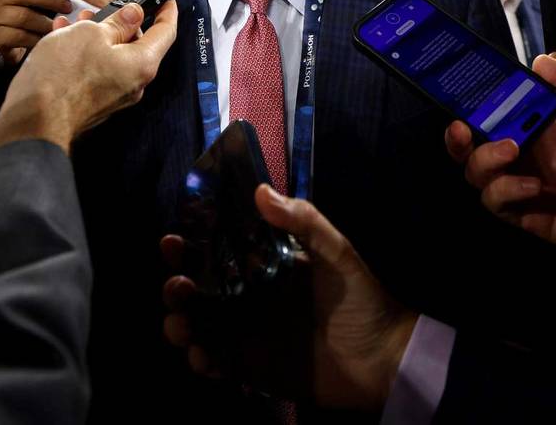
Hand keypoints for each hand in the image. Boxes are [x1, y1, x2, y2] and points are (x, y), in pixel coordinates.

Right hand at [0, 0, 177, 153]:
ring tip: (73, 23)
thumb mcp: (90, 33)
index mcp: (142, 64)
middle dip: (120, 23)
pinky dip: (87, 54)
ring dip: (97, 36)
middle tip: (102, 9)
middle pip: (137, 45)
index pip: (166, 32)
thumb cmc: (62, 75)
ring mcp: (115, 96)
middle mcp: (134, 83)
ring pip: (113, 57)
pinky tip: (64, 41)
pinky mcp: (96, 103)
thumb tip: (134, 14)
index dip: (167, 11)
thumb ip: (118, 22)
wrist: (33, 119)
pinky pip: (98, 72)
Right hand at [161, 185, 416, 410]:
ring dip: (178, 323)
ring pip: (196, 324)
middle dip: (176, 285)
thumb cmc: (361, 301)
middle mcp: (248, 295)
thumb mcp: (337, 253)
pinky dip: (198, 359)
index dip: (189, 244)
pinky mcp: (248, 366)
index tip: (174, 239)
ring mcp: (245, 332)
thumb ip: (303, 221)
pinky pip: (211, 361)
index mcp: (263, 264)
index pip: (216, 249)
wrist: (380, 360)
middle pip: (196, 287)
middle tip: (178, 285)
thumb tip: (260, 189)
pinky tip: (202, 356)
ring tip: (182, 326)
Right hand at [445, 55, 555, 275]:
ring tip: (511, 151)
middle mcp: (525, 154)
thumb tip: (540, 59)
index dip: (475, 102)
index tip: (466, 90)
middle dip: (458, 137)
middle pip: (472, 144)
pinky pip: (496, 202)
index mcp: (539, 126)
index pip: (495, 111)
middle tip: (462, 128)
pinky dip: (506, 191)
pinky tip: (533, 186)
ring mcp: (522, 184)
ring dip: (483, 159)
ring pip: (477, 172)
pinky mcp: (527, 214)